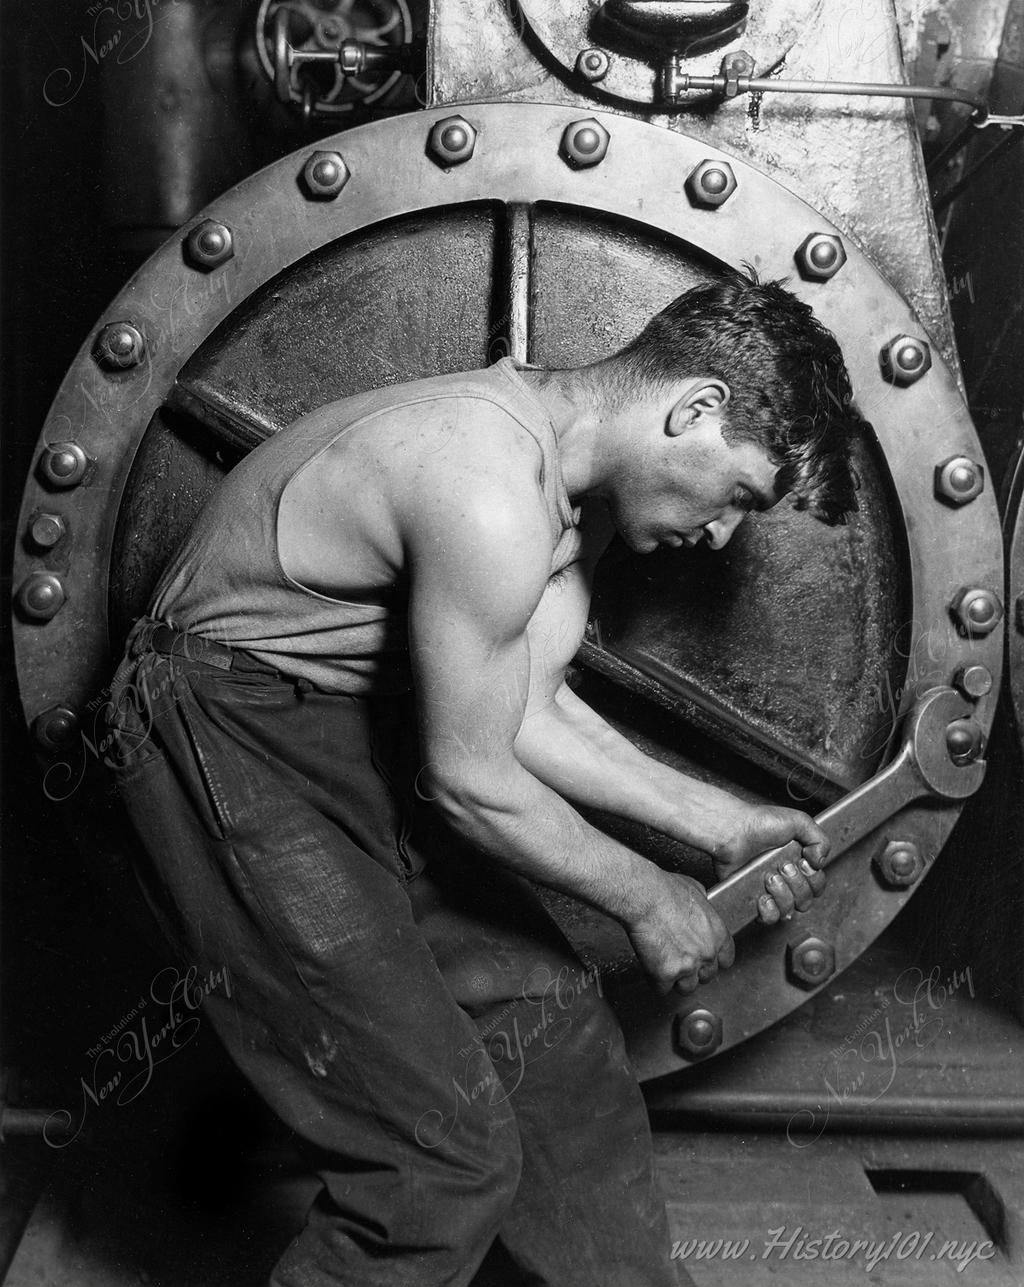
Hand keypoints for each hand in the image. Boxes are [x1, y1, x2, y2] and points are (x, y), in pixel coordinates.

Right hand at [623, 866, 733, 994]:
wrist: (644, 896)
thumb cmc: (664, 890)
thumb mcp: (695, 890)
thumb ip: (703, 908)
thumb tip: (699, 908)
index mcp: (718, 934)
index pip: (726, 960)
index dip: (714, 960)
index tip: (705, 959)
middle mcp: (707, 953)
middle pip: (707, 976)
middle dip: (694, 971)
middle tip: (680, 960)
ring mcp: (688, 966)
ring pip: (687, 988)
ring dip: (676, 980)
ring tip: (665, 967)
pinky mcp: (666, 974)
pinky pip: (662, 989)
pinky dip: (655, 981)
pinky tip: (650, 968)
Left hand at [711, 804, 828, 924]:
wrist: (731, 829)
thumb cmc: (759, 822)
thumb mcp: (799, 821)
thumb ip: (820, 839)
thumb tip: (821, 862)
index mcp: (797, 862)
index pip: (817, 884)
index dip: (814, 878)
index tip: (803, 862)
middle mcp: (785, 878)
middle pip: (806, 899)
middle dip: (797, 884)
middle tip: (783, 866)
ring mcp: (768, 890)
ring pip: (789, 910)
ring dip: (783, 894)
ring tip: (769, 877)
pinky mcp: (751, 898)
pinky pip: (769, 918)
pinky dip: (769, 910)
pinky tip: (763, 895)